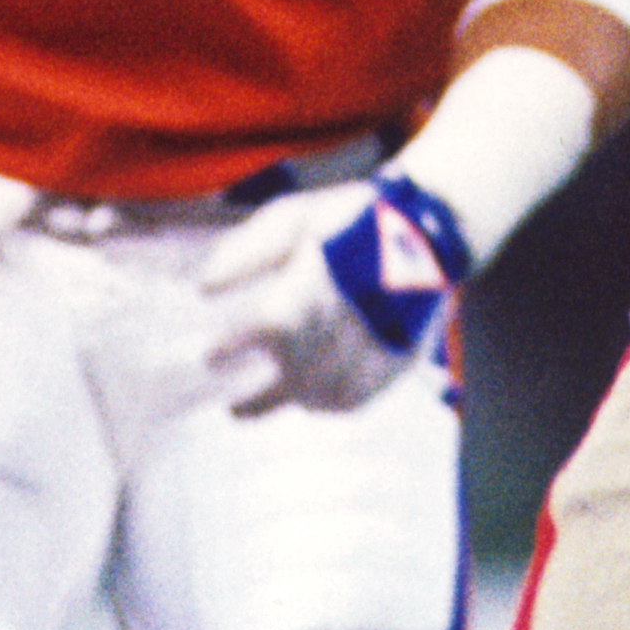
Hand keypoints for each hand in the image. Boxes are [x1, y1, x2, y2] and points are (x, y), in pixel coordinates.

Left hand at [197, 172, 472, 415]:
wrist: (425, 226)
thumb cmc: (351, 218)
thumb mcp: (293, 218)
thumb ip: (246, 253)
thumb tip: (203, 288)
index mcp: (308, 288)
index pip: (257, 331)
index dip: (230, 348)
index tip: (210, 357)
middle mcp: (337, 327)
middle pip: (289, 375)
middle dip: (256, 398)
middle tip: (232, 410)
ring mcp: (370, 348)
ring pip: (323, 394)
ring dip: (291, 402)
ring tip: (266, 407)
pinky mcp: (397, 360)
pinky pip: (359, 397)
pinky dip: (331, 404)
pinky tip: (313, 402)